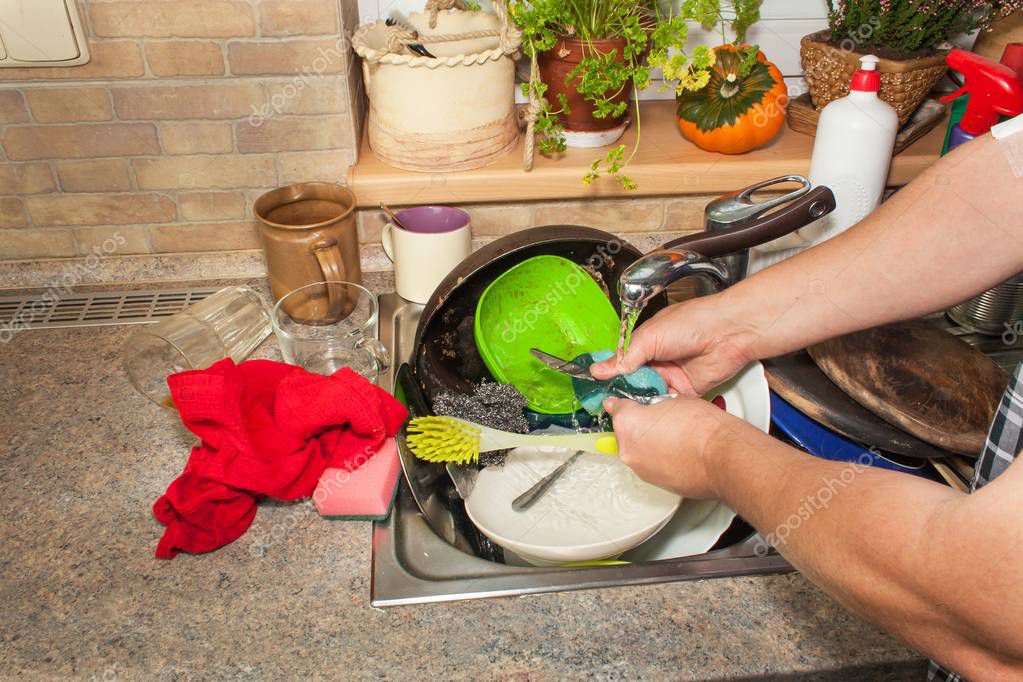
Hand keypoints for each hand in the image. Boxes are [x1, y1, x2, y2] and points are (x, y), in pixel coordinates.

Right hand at [591, 293, 759, 395]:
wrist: (729, 332)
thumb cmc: (692, 322)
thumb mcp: (650, 336)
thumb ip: (626, 357)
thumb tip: (599, 370)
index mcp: (646, 343)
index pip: (622, 362)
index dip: (609, 375)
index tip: (595, 388)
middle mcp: (658, 360)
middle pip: (634, 381)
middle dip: (623, 391)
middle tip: (608, 404)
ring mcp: (672, 376)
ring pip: (649, 394)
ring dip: (640, 401)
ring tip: (627, 409)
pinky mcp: (687, 390)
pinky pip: (668, 403)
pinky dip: (660, 408)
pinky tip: (649, 412)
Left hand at [603, 395, 757, 498]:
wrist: (722, 456)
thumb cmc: (703, 426)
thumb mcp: (675, 400)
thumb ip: (653, 404)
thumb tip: (651, 408)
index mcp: (627, 423)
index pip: (617, 408)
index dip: (625, 404)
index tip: (627, 404)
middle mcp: (628, 449)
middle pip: (626, 433)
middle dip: (640, 426)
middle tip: (662, 421)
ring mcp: (640, 469)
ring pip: (639, 451)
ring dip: (650, 445)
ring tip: (675, 438)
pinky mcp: (654, 484)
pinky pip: (652, 466)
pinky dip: (661, 460)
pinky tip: (679, 453)